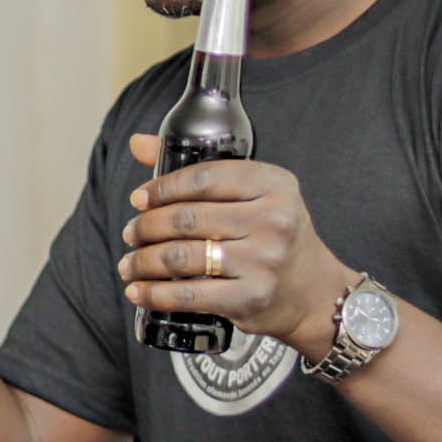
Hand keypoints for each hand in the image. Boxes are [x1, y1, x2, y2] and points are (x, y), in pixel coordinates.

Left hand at [119, 134, 354, 357]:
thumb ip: (197, 171)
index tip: (139, 198)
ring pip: (181, 257)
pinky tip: (138, 291)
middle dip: (146, 227)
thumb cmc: (273, 236)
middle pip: (187, 218)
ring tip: (129, 263)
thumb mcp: (252, 194)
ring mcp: (263, 261)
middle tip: (131, 233)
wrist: (312, 292)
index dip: (162, 188)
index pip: (204, 177)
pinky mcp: (251, 297)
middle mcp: (273, 220)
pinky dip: (154, 294)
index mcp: (274, 184)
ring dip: (143, 261)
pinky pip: (189, 294)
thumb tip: (138, 144)